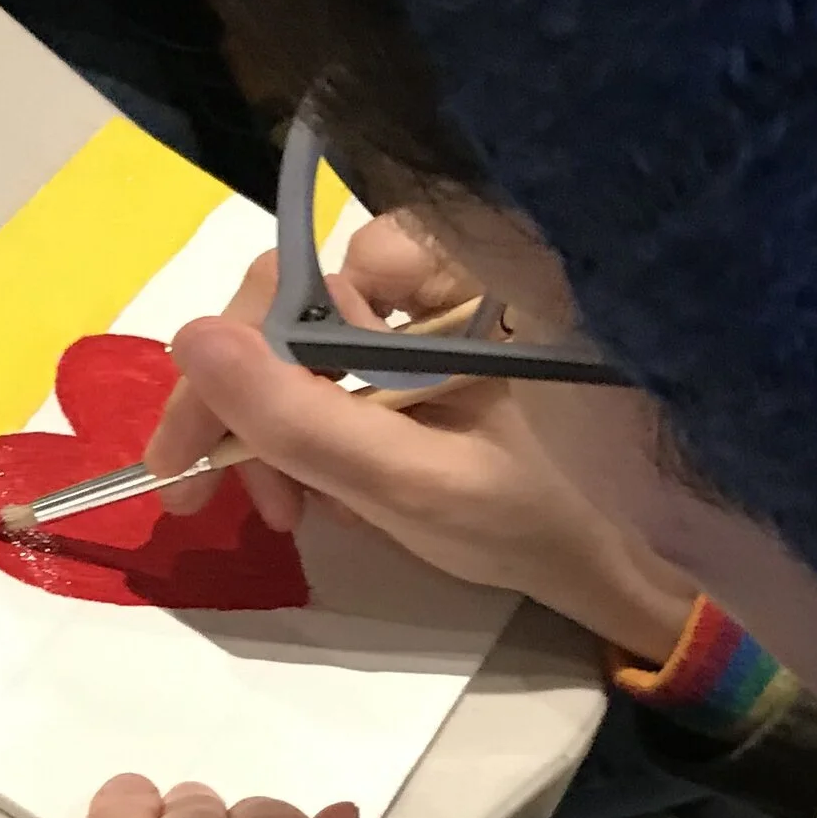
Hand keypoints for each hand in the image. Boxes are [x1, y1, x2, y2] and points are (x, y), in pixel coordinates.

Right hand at [138, 217, 697, 664]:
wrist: (630, 562)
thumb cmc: (540, 522)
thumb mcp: (410, 486)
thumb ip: (300, 422)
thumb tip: (188, 341)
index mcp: (465, 265)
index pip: (297, 284)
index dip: (227, 370)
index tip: (187, 463)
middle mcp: (451, 255)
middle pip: (299, 309)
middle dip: (257, 410)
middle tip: (248, 506)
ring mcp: (447, 299)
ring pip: (315, 343)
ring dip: (288, 427)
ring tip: (301, 511)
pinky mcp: (445, 339)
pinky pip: (350, 364)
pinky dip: (330, 425)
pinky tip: (341, 488)